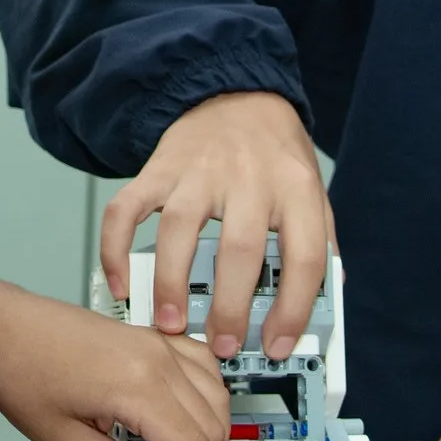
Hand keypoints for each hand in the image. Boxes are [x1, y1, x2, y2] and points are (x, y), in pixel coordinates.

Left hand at [0, 286, 230, 440]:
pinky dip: (208, 397)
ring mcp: (159, 343)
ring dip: (212, 437)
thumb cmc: (19, 374)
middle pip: (210, 425)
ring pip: (215, 396)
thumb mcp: (62, 439)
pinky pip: (202, 365)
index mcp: (138, 386)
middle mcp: (159, 359)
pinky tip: (193, 419)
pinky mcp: (151, 336)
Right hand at [100, 91, 333, 360]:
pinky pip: (126, 209)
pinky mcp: (157, 169)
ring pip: (179, 228)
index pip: (304, 255)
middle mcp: (248, 177)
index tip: (276, 345)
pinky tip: (120, 283)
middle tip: (221, 346)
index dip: (294, 307)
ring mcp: (198, 171)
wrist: (235, 94)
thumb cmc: (275, 154)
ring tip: (170, 324)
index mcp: (295, 188)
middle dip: (230, 306)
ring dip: (171, 282)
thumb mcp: (312, 190)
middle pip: (240, 248)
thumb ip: (319, 242)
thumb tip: (324, 302)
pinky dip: (116, 247)